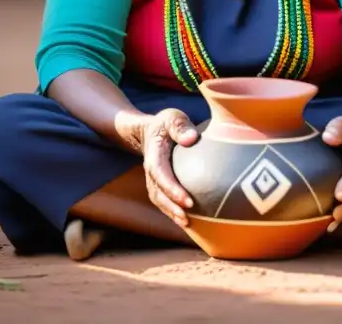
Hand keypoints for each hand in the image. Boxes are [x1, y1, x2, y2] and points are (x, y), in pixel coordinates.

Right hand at [139, 108, 197, 227]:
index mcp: (154, 154)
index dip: (172, 189)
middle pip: (157, 192)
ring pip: (158, 200)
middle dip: (171, 206)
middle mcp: (150, 170)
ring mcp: (152, 179)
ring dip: (171, 213)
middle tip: (188, 217)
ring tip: (187, 223)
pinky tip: (186, 221)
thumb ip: (180, 125)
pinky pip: (162, 201)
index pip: (160, 174)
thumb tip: (191, 139)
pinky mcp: (158, 185)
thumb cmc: (165, 124)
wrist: (149, 131)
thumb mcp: (172, 117)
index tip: (188, 201)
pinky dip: (172, 212)